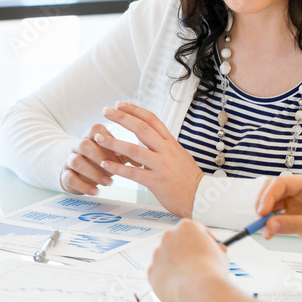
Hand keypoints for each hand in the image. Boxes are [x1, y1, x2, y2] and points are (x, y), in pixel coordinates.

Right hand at [60, 123, 135, 195]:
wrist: (79, 172)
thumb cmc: (101, 160)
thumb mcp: (113, 155)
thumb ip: (126, 154)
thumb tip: (142, 160)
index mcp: (91, 137)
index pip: (96, 129)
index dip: (108, 138)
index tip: (119, 150)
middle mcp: (78, 145)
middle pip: (84, 144)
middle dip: (100, 157)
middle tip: (113, 169)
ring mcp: (70, 159)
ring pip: (76, 161)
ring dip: (93, 173)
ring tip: (108, 182)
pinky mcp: (65, 174)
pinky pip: (70, 178)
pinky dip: (84, 186)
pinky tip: (96, 191)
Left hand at [95, 102, 202, 217]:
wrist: (203, 196)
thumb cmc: (188, 178)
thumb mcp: (178, 154)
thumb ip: (163, 145)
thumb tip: (149, 136)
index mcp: (170, 142)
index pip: (151, 119)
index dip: (134, 110)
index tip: (120, 104)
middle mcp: (166, 150)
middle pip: (141, 128)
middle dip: (121, 118)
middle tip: (106, 111)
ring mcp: (161, 165)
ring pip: (134, 149)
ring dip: (114, 142)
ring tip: (98, 138)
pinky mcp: (157, 182)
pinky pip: (133, 173)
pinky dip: (118, 168)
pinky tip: (105, 165)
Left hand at [148, 220, 227, 301]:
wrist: (198, 287)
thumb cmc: (211, 270)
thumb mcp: (221, 254)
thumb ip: (215, 250)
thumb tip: (217, 252)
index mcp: (186, 227)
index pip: (195, 230)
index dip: (204, 240)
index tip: (208, 249)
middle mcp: (169, 236)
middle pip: (179, 243)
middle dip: (187, 252)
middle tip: (198, 264)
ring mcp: (158, 253)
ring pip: (168, 259)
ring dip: (176, 266)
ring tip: (190, 279)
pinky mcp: (152, 271)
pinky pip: (161, 275)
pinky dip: (169, 280)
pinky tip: (180, 286)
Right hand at [255, 174, 301, 257]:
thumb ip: (294, 225)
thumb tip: (270, 224)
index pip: (282, 183)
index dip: (268, 196)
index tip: (262, 212)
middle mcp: (301, 190)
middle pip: (272, 190)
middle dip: (263, 204)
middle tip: (260, 220)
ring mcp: (296, 202)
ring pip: (271, 203)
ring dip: (265, 216)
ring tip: (265, 231)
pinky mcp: (294, 215)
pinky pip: (275, 216)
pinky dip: (269, 224)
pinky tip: (269, 233)